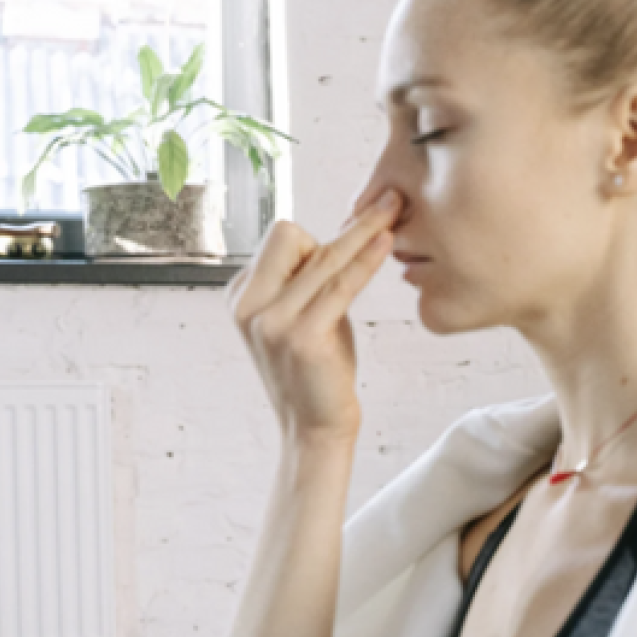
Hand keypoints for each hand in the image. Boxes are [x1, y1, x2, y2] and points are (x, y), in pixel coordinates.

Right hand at [226, 189, 402, 443]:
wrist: (316, 429)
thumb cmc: (319, 371)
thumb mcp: (308, 316)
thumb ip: (313, 279)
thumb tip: (351, 228)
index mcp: (242, 296)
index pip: (279, 240)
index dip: (317, 244)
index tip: (348, 252)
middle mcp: (248, 306)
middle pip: (290, 236)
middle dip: (335, 233)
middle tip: (384, 213)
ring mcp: (271, 322)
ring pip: (323, 257)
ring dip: (362, 231)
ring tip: (394, 207)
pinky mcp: (301, 337)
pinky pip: (340, 285)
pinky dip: (366, 261)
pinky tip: (387, 242)